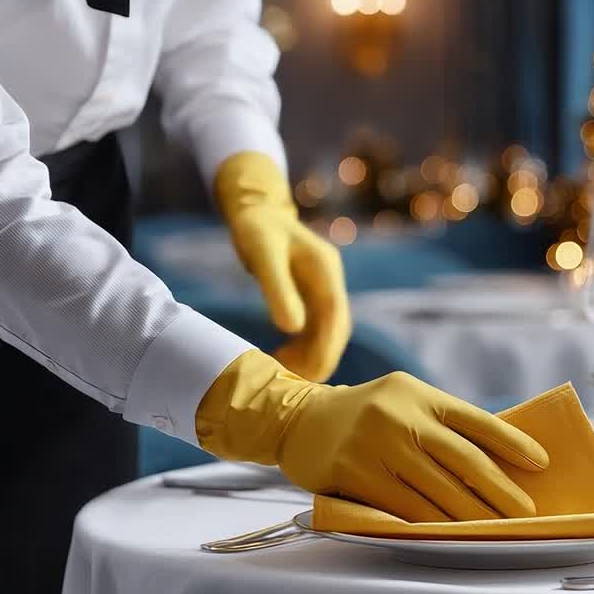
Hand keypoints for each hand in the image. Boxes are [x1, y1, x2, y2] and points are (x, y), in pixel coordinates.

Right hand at [196, 351, 548, 521]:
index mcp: (420, 394)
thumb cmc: (368, 414)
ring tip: (499, 529)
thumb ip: (442, 423)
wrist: (300, 419)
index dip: (512, 442)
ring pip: (436, 490)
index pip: (476, 420)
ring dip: (472, 515)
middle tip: (526, 513)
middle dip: (500, 490)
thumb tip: (501, 459)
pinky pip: (403, 508)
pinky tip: (454, 533)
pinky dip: (432, 523)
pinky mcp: (354, 474)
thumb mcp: (405, 401)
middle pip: (463, 460)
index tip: (542, 463)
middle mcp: (400, 416)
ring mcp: (375, 445)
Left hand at [214, 152, 351, 381]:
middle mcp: (330, 281)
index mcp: (326, 269)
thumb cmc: (257, 229)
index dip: (328, 347)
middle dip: (321, 357)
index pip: (337, 315)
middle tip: (295, 382)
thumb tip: (291, 329)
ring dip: (312, 354)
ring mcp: (323, 288)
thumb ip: (278, 290)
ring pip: (327, 331)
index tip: (312, 373)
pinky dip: (304, 346)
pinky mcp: (311, 296)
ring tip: (283, 371)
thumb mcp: (263, 255)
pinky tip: (283, 357)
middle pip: (337, 327)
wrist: (257, 211)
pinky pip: (315, 327)